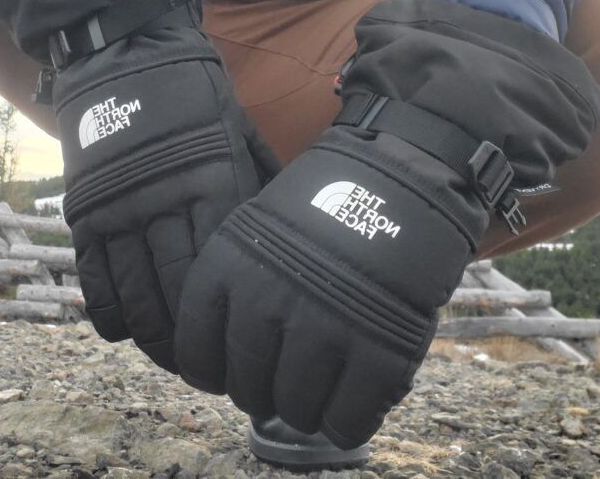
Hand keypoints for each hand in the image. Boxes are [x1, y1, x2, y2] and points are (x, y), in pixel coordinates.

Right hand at [57, 23, 277, 371]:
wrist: (126, 51)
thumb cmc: (196, 95)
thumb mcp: (242, 132)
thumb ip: (260, 185)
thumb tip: (292, 236)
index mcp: (215, 180)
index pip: (225, 267)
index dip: (235, 316)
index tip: (249, 346)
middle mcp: (167, 200)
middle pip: (181, 293)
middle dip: (198, 342)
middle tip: (213, 373)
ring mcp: (121, 206)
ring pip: (137, 295)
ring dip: (156, 338)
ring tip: (175, 361)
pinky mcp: (86, 208)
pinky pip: (95, 278)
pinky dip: (110, 313)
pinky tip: (126, 333)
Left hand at [174, 125, 475, 447]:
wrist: (402, 176)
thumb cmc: (327, 205)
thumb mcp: (257, 229)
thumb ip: (234, 289)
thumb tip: (223, 363)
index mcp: (229, 266)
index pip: (197, 356)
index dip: (215, 373)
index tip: (230, 372)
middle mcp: (267, 300)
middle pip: (248, 388)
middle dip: (263, 392)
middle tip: (282, 379)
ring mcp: (324, 326)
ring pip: (295, 410)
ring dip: (304, 410)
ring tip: (317, 391)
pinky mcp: (379, 349)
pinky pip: (347, 419)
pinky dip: (345, 424)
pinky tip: (347, 409)